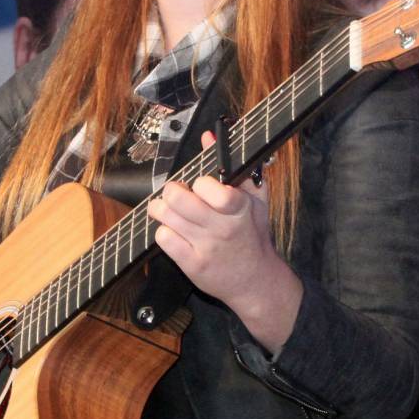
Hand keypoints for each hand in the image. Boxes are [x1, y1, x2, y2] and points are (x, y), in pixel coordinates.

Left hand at [147, 131, 301, 352]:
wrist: (256, 281)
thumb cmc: (253, 235)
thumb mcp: (253, 199)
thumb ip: (232, 165)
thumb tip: (209, 137)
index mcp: (238, 209)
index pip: (210, 189)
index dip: (199, 183)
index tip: (200, 185)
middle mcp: (221, 228)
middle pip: (177, 198)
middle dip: (172, 191)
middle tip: (177, 193)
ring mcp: (205, 248)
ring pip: (165, 216)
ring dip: (163, 209)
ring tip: (172, 210)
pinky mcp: (192, 265)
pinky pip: (163, 238)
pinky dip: (164, 232)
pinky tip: (175, 232)